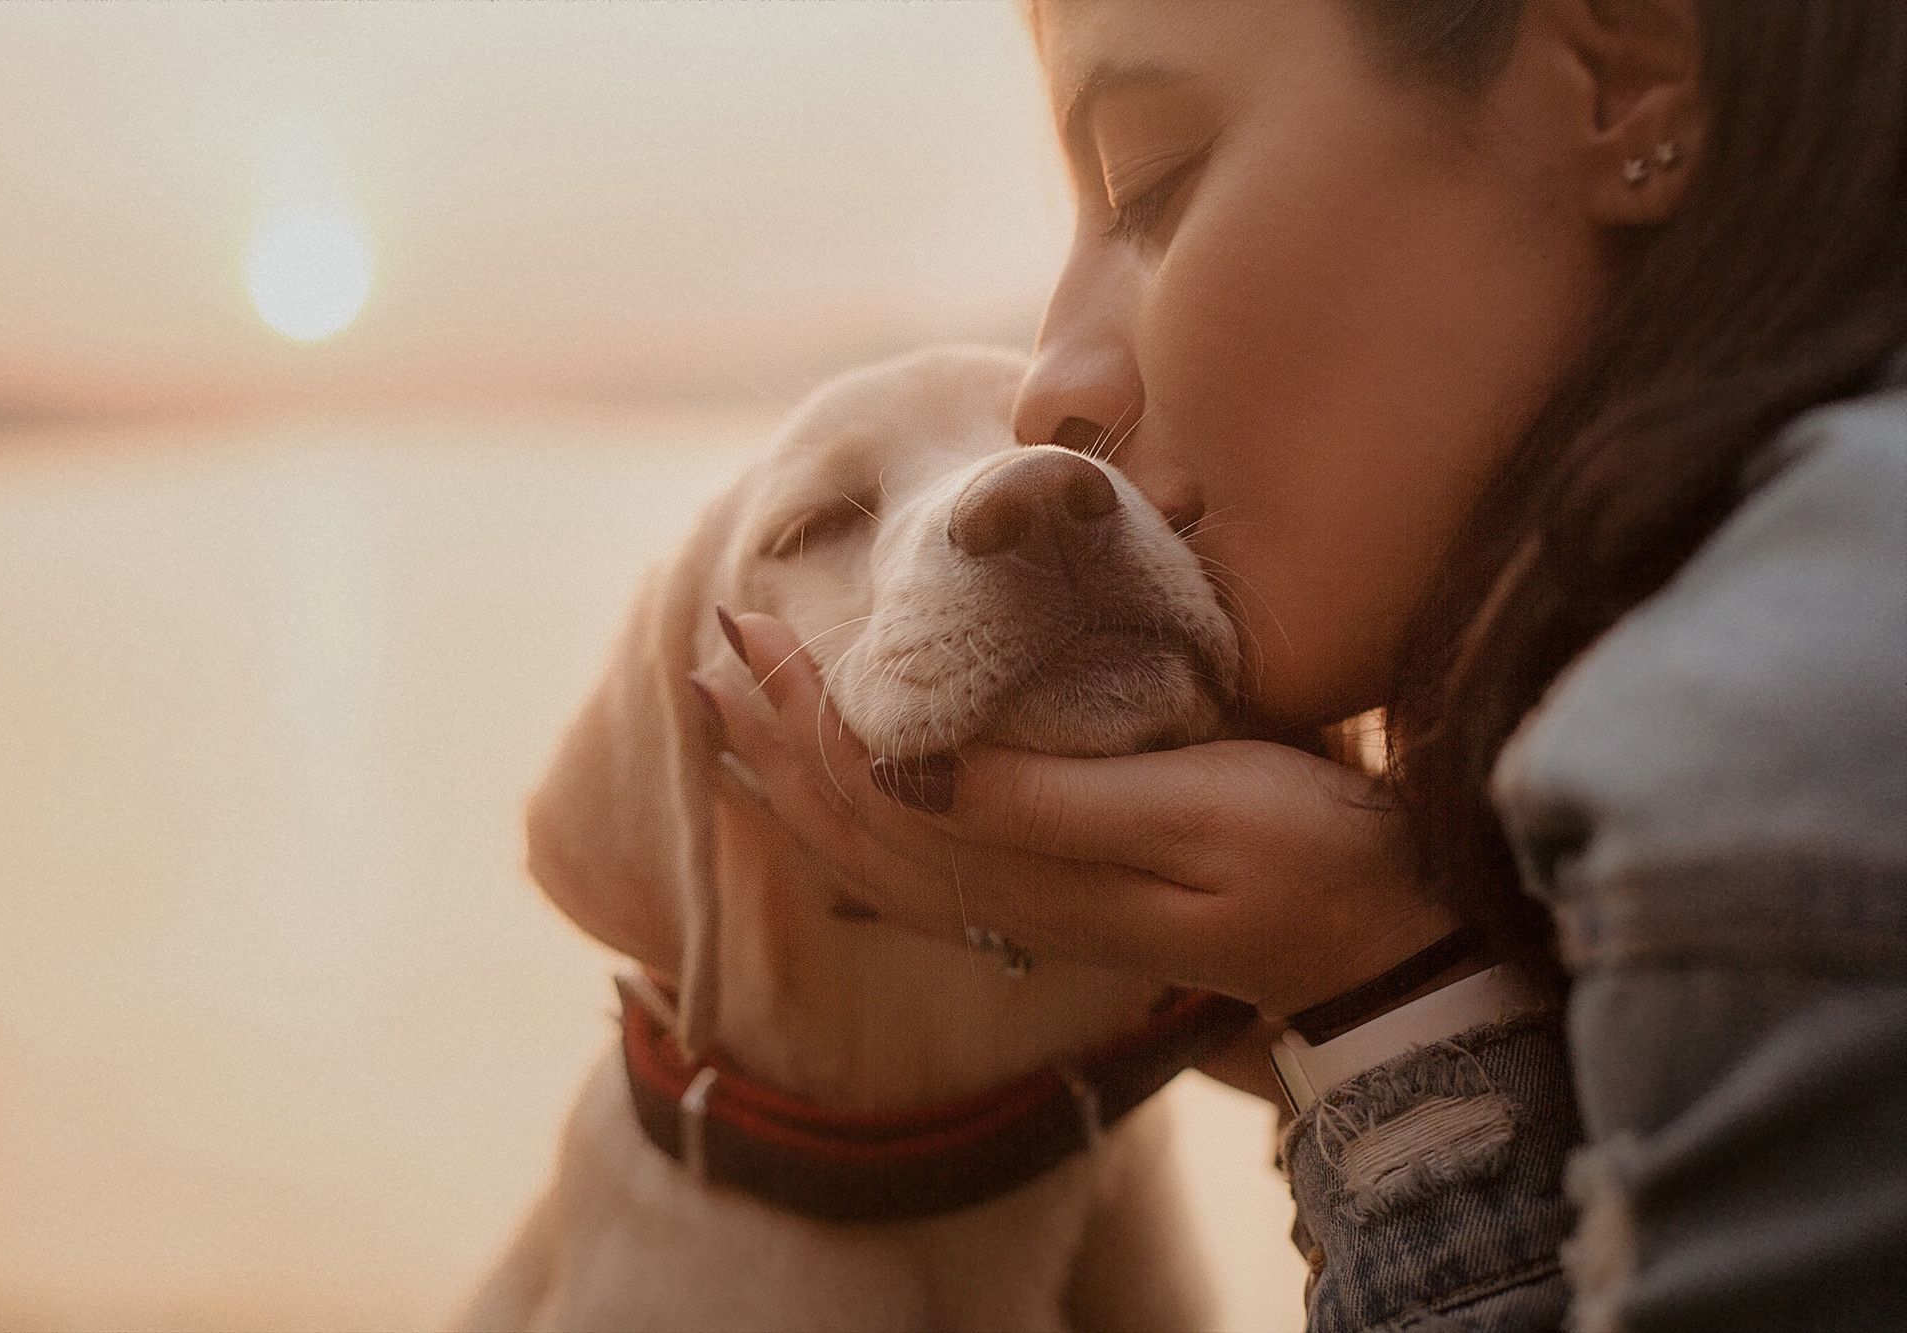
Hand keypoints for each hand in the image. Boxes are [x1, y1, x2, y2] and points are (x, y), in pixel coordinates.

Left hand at [696, 611, 1460, 1019]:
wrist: (1383, 947)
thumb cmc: (1305, 859)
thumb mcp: (1188, 813)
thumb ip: (1043, 800)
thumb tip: (902, 764)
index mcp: (1027, 864)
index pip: (871, 782)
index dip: (799, 707)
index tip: (746, 624)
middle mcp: (1009, 896)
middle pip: (852, 819)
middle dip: (772, 736)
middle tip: (713, 648)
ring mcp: (1034, 909)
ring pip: (875, 852)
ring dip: (798, 784)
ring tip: (738, 725)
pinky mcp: (1066, 906)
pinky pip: (921, 880)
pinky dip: (858, 842)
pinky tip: (837, 830)